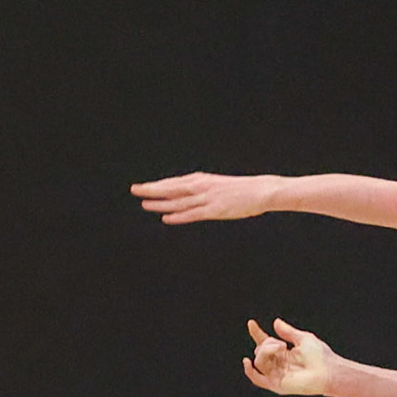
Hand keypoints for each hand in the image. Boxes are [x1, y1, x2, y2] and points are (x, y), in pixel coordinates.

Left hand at [130, 173, 278, 223]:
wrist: (261, 190)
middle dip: (152, 189)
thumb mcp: (219, 185)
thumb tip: (189, 196)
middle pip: (171, 188)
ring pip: (178, 201)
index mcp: (202, 179)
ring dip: (160, 203)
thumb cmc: (242, 189)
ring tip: (145, 204)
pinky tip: (166, 217)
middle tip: (135, 189)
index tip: (142, 186)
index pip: (174, 183)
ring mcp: (207, 198)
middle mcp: (201, 187)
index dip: (156, 185)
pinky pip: (192, 214)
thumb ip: (203, 190)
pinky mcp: (214, 210)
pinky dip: (178, 216)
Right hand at [242, 318, 333, 395]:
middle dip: (267, 343)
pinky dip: (249, 370)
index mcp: (284, 353)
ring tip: (281, 347)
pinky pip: (257, 378)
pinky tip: (247, 361)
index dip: (257, 333)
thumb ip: (288, 332)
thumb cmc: (320, 356)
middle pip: (260, 350)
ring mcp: (276, 374)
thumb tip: (276, 322)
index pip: (265, 343)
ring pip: (259, 360)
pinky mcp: (276, 384)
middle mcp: (278, 364)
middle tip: (282, 343)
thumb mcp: (303, 338)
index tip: (251, 323)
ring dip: (266, 350)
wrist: (327, 371)